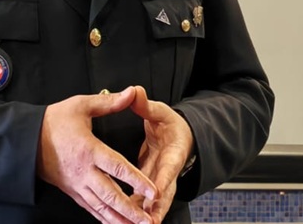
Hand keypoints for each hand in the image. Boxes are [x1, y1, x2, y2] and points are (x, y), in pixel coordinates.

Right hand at [36, 87, 156, 223]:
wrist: (26, 139)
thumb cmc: (53, 122)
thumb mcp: (80, 106)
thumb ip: (108, 103)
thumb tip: (132, 92)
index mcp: (89, 150)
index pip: (117, 166)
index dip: (136, 180)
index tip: (152, 190)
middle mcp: (84, 171)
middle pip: (111, 195)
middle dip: (131, 210)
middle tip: (148, 220)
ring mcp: (77, 184)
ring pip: (101, 207)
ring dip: (120, 219)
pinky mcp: (72, 191)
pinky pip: (91, 208)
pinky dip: (104, 219)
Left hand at [128, 86, 194, 222]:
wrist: (179, 138)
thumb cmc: (170, 125)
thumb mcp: (160, 113)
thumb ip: (146, 106)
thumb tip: (135, 91)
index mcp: (172, 154)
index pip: (168, 168)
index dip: (162, 180)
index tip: (156, 191)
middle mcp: (168, 171)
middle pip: (164, 194)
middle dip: (156, 208)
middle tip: (148, 221)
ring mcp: (160, 181)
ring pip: (154, 203)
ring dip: (144, 214)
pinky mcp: (151, 187)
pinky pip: (144, 202)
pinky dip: (136, 212)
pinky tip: (123, 220)